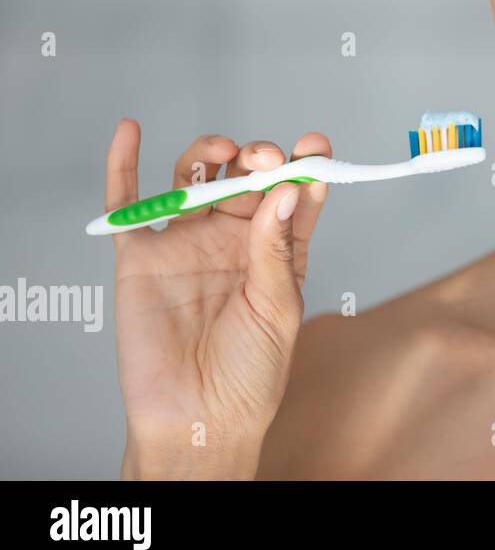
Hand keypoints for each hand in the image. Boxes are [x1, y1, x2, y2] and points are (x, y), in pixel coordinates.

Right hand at [105, 119, 330, 478]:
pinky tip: (131, 131)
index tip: (315, 147)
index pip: (293, 195)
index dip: (305, 167)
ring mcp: (186, 244)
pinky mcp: (141, 258)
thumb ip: (276, 250)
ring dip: (209, 155)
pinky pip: (128, 206)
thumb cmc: (251, 372)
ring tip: (226, 154)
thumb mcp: (279, 308)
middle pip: (246, 179)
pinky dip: (125, 166)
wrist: (200, 419)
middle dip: (259, 158)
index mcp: (276, 250)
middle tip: (266, 158)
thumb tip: (284, 190)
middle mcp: (233, 240)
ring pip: (195, 180)